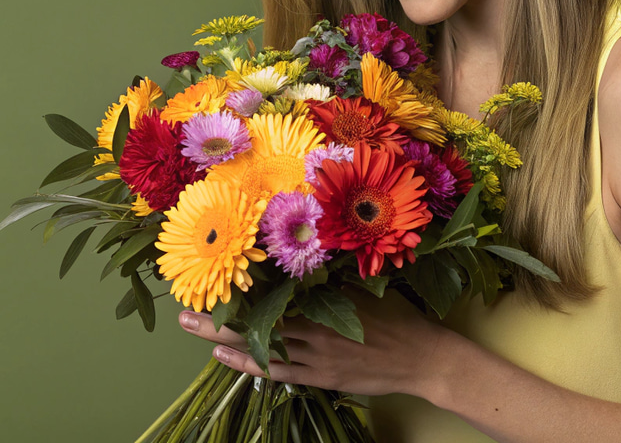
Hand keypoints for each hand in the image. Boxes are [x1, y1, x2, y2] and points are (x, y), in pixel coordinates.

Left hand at [178, 288, 448, 396]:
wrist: (422, 356)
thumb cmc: (397, 316)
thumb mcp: (366, 287)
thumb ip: (333, 277)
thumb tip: (303, 258)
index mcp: (326, 301)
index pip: (272, 294)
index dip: (240, 289)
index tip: (210, 279)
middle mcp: (315, 327)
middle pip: (256, 321)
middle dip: (217, 317)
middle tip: (183, 314)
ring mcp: (316, 355)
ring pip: (261, 347)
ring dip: (224, 340)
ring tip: (195, 333)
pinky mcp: (321, 377)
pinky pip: (278, 371)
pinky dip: (250, 364)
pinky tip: (226, 358)